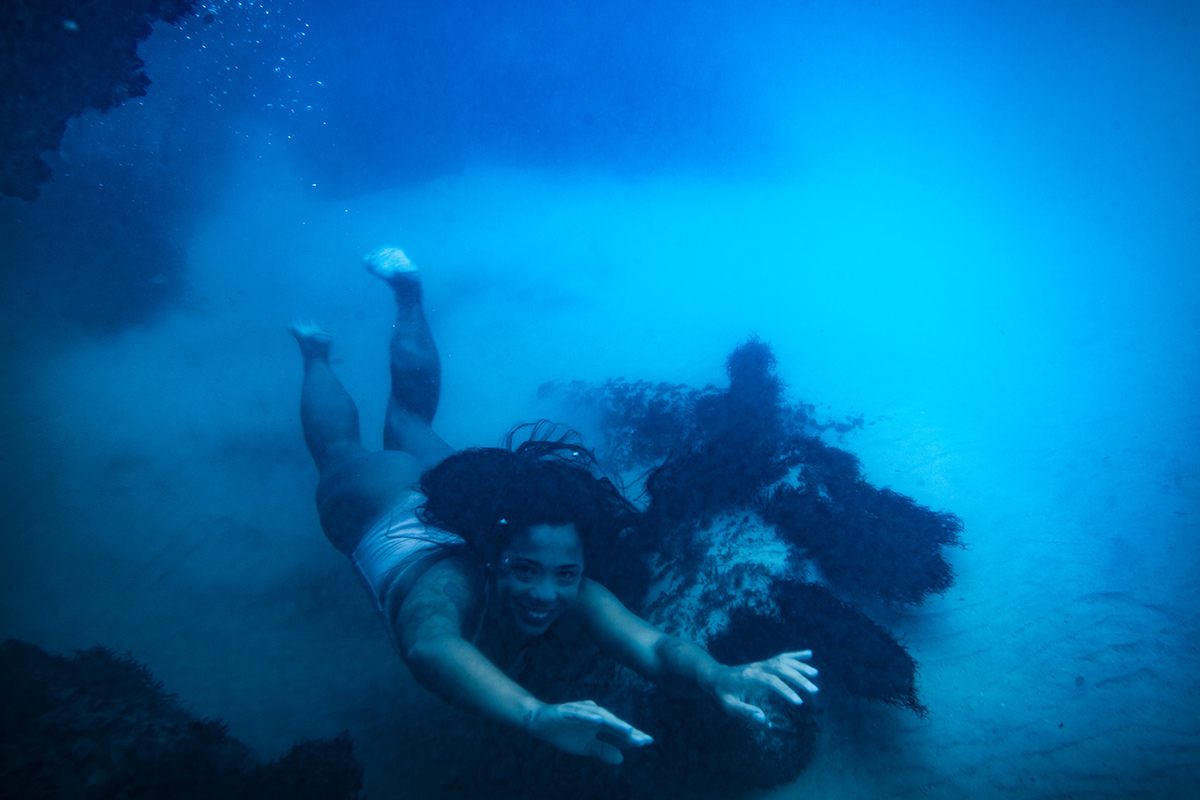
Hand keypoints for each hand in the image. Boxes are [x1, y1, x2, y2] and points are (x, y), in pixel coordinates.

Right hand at [524, 700, 653, 764]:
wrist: (539, 724)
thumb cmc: (564, 733)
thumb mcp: (585, 747)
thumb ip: (602, 750)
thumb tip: (621, 759)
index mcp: (599, 723)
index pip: (618, 730)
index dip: (632, 735)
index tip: (649, 742)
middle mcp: (593, 714)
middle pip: (614, 722)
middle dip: (628, 730)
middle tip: (643, 739)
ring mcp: (580, 710)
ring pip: (600, 716)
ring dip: (614, 723)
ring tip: (628, 731)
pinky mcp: (567, 710)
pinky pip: (579, 713)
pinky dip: (588, 716)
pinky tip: (598, 721)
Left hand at [712, 650, 818, 725]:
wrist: (716, 677)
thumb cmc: (723, 694)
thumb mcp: (729, 706)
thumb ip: (745, 712)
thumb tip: (763, 720)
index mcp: (749, 677)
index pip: (771, 682)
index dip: (785, 690)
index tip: (799, 701)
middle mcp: (757, 667)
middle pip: (780, 669)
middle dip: (798, 678)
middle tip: (814, 690)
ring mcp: (762, 664)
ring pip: (783, 661)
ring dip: (800, 666)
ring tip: (815, 674)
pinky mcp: (765, 663)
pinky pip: (782, 657)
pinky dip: (796, 655)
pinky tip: (809, 654)